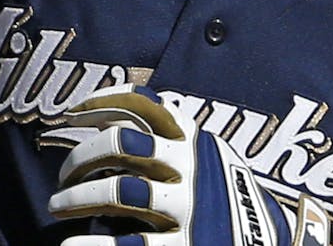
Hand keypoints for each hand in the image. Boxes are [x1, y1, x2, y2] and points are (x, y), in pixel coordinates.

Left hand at [49, 84, 330, 245]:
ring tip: (58, 206)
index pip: (145, 105)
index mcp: (196, 140)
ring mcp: (187, 208)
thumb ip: (174, 138)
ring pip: (119, 191)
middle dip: (82, 157)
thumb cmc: (228, 198)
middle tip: (64, 176)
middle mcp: (191, 168)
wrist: (274, 243)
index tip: (71, 110)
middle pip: (121, 144)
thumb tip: (115, 116)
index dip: (102, 101)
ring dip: (79, 197)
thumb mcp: (209, 157)